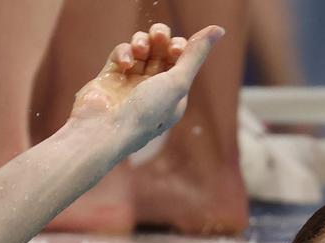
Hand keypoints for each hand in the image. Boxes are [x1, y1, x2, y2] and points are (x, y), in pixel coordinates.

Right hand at [70, 24, 223, 149]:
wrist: (106, 129)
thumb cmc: (147, 112)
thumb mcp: (178, 82)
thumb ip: (196, 54)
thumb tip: (218, 29)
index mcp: (173, 95)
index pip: (180, 61)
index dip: (179, 48)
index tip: (175, 49)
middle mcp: (153, 89)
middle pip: (161, 51)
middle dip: (161, 39)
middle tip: (159, 36)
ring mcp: (131, 82)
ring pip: (141, 49)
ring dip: (142, 42)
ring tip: (140, 48)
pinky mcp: (110, 77)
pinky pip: (121, 54)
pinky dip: (124, 52)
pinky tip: (125, 63)